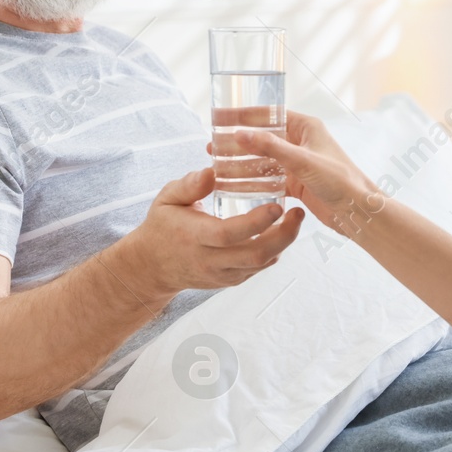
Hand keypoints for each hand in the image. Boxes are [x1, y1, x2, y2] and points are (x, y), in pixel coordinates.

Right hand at [124, 167, 303, 295]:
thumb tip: (212, 171)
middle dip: (283, 236)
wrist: (152, 266)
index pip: (229, 233)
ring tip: (295, 220)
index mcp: (194, 237)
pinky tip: (281, 233)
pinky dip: (273, 252)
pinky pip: (257, 269)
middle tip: (298, 213)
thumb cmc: (162, 225)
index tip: (277, 206)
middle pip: (254, 254)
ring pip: (260, 264)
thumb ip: (189, 185)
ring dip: (282, 244)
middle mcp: (210, 260)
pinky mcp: (230, 280)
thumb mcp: (167, 198)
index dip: (256, 222)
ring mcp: (221, 274)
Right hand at [227, 111, 378, 235]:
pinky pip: (269, 179)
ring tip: (217, 166)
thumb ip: (271, 147)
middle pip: (262, 138)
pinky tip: (233, 185)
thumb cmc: (340, 181)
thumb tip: (240, 133)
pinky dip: (253, 182)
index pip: (268, 115)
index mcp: (306, 127)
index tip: (219, 117)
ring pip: (263, 160)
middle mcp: (301, 142)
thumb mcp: (303, 161)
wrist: (359, 212)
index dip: (242, 116)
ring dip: (242, 163)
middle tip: (212, 145)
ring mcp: (298, 164)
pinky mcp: (296, 184)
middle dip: (237, 142)